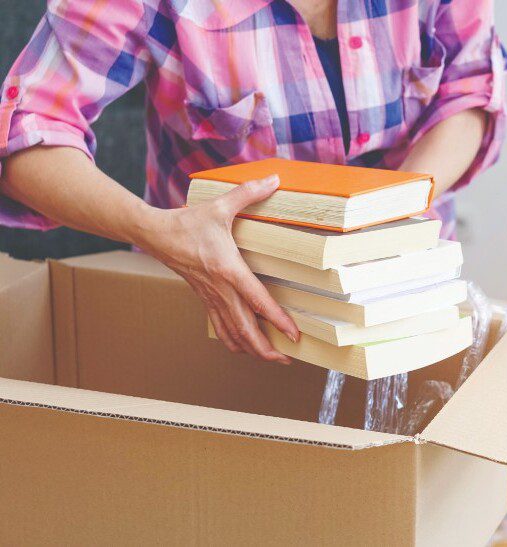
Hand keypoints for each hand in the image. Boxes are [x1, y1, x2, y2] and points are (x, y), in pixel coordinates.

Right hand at [135, 174, 298, 362]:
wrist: (156, 234)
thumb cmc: (189, 222)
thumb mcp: (220, 206)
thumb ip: (248, 193)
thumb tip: (274, 179)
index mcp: (228, 270)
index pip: (257, 301)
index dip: (277, 320)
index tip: (293, 334)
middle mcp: (220, 289)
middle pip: (245, 328)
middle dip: (266, 349)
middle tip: (287, 359)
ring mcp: (211, 297)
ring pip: (232, 333)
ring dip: (252, 350)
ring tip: (272, 358)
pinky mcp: (204, 299)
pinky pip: (219, 327)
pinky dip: (233, 341)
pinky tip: (244, 347)